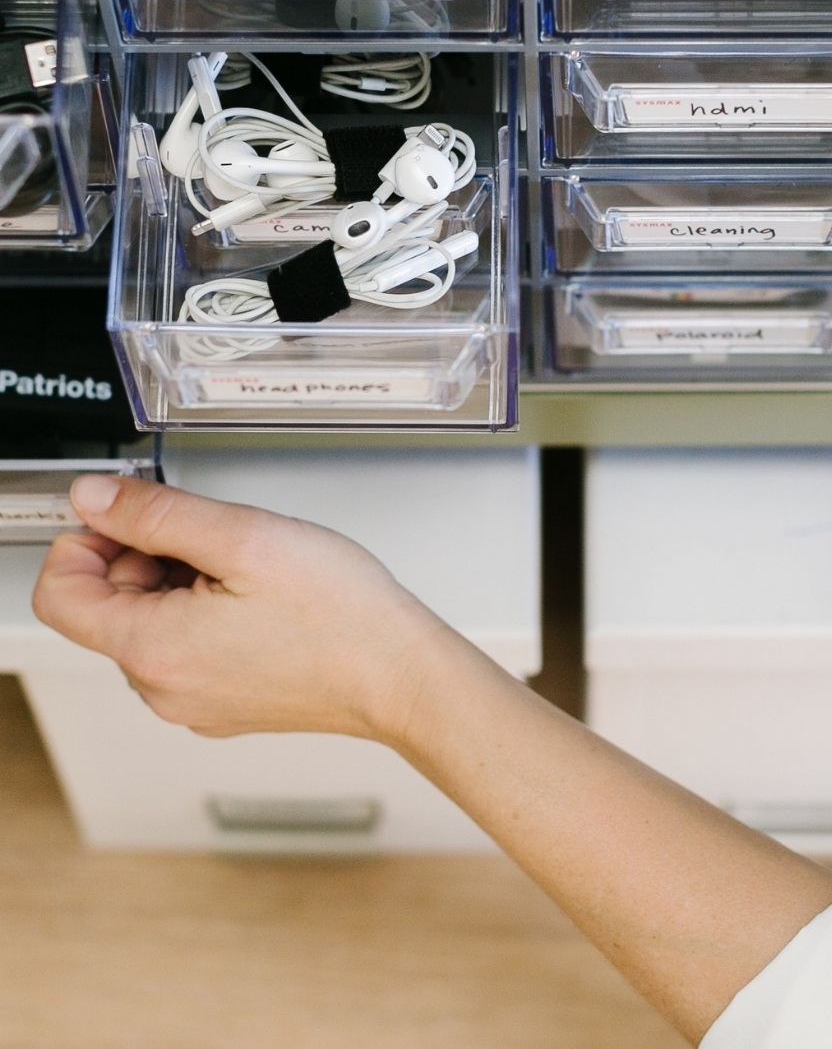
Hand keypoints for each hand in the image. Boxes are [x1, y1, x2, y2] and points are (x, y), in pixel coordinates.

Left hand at [31, 474, 444, 740]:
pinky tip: (258, 599)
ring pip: (150, 624)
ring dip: (180, 583)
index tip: (128, 516)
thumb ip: (156, 513)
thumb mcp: (243, 537)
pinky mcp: (224, 705)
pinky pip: (186, 649)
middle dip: (146, 557)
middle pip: (107, 606)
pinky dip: (206, 613)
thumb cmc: (340, 615)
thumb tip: (92, 497)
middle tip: (213, 536)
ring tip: (246, 570)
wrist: (400, 675)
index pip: (60, 594)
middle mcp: (162, 688)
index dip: (86, 540)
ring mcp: (193, 703)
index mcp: (153, 649)